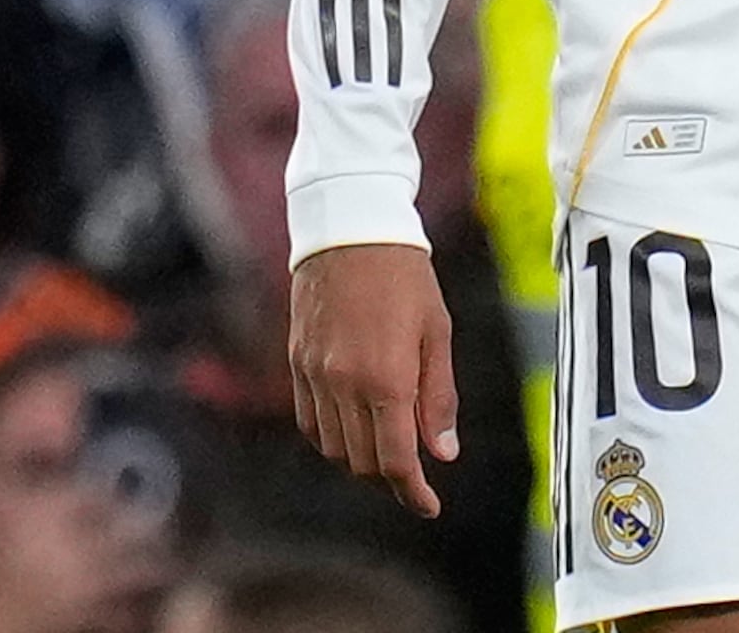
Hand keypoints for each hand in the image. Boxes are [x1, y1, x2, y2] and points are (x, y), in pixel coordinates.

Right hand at [289, 243, 459, 517]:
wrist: (350, 233)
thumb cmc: (406, 278)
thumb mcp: (437, 333)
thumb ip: (438, 397)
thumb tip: (442, 453)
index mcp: (385, 378)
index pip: (394, 459)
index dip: (412, 491)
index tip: (429, 506)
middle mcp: (343, 384)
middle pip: (361, 461)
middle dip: (390, 478)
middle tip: (416, 475)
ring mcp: (313, 376)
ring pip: (333, 448)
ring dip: (362, 459)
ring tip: (390, 449)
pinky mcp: (296, 365)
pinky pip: (310, 423)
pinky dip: (332, 438)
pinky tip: (356, 428)